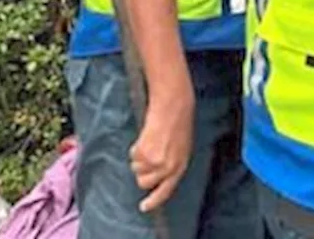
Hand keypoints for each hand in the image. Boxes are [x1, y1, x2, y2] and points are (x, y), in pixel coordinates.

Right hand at [129, 90, 193, 212]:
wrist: (173, 106)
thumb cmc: (178, 123)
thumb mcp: (181, 147)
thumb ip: (171, 163)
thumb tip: (158, 176)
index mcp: (180, 166)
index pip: (166, 191)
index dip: (154, 200)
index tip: (144, 207)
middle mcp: (168, 168)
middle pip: (144, 182)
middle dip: (142, 172)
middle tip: (147, 155)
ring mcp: (156, 162)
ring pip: (136, 169)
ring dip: (139, 157)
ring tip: (150, 141)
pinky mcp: (144, 153)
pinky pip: (133, 156)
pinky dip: (136, 147)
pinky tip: (146, 136)